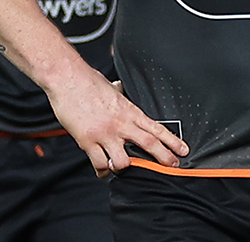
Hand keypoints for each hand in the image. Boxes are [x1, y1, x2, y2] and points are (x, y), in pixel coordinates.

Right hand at [47, 67, 188, 177]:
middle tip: (173, 166)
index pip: (156, 127)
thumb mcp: (112, 87)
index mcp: (129, 110)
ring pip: (123, 161)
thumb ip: (120, 93)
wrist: (67, 78)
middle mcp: (120, 123)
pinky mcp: (87, 141)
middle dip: (164, 157)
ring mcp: (104, 134)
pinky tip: (104, 170)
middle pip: (149, 144)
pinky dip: (103, 170)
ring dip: (126, 169)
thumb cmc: (88, 81)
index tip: (183, 150)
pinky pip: (99, 163)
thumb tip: (120, 88)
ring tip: (126, 169)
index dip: (172, 140)